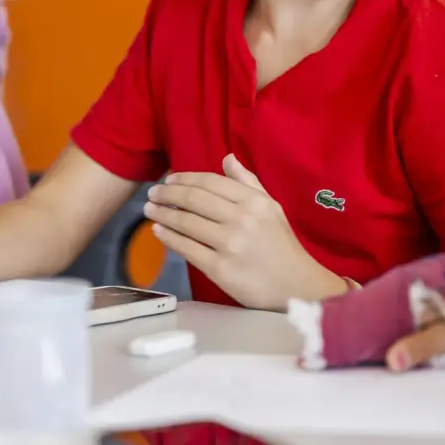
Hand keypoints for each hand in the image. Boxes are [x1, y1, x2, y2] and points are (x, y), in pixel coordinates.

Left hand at [145, 155, 344, 309]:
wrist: (295, 286)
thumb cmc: (281, 245)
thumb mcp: (271, 208)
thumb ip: (248, 183)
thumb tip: (227, 158)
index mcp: (254, 201)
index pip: (210, 182)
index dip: (185, 179)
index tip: (168, 180)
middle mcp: (241, 219)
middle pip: (194, 199)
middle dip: (168, 194)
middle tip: (152, 194)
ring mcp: (229, 244)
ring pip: (186, 222)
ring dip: (163, 214)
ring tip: (150, 210)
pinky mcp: (219, 268)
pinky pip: (186, 248)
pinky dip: (169, 237)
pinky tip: (158, 231)